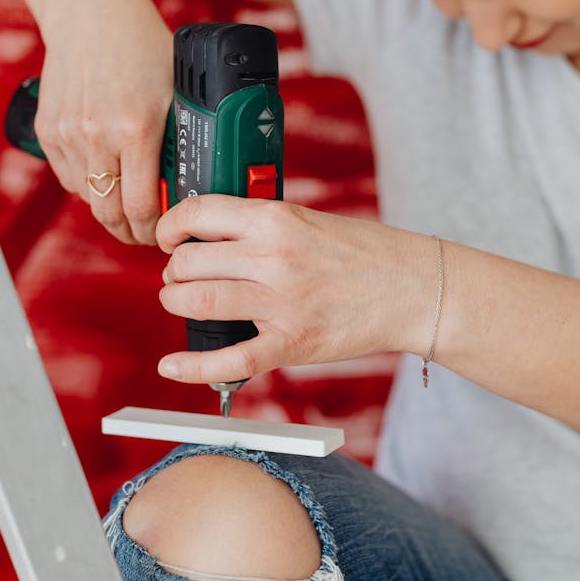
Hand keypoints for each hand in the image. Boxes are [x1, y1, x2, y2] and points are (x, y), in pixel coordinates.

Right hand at [34, 0, 173, 243]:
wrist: (91, 14)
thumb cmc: (144, 48)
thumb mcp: (178, 91)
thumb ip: (187, 135)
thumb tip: (206, 182)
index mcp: (136, 127)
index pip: (142, 207)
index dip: (155, 230)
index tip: (165, 234)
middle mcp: (97, 135)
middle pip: (110, 214)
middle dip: (131, 231)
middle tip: (147, 233)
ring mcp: (67, 134)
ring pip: (88, 199)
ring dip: (109, 208)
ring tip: (129, 204)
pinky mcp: (47, 131)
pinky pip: (68, 177)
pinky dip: (87, 184)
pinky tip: (106, 174)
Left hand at [155, 195, 436, 383]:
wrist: (413, 287)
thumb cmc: (364, 252)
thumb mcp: (308, 219)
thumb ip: (261, 226)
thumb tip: (209, 236)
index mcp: (276, 219)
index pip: (198, 212)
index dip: (169, 226)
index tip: (166, 237)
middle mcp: (273, 256)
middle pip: (189, 261)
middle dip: (172, 271)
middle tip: (178, 277)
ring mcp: (282, 301)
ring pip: (198, 301)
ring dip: (175, 303)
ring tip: (180, 302)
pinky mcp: (292, 343)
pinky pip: (230, 360)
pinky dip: (192, 367)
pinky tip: (171, 367)